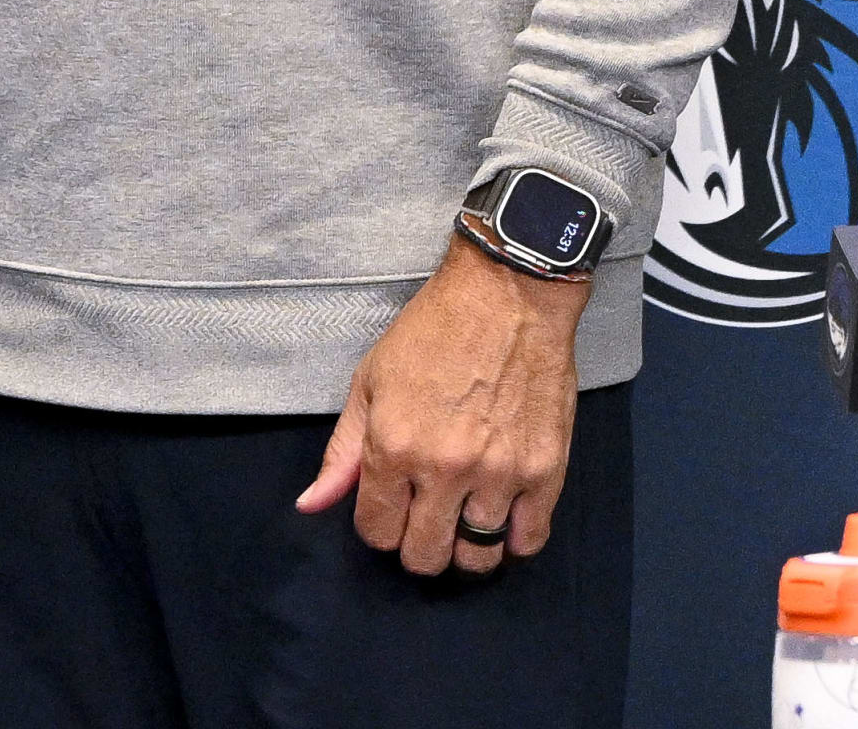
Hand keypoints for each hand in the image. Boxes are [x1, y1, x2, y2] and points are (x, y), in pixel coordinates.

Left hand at [297, 234, 588, 572]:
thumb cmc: (430, 334)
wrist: (504, 299)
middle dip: (417, 546)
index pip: (377, 532)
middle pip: (426, 556)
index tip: (387, 508)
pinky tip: (500, 516)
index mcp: (393, 447)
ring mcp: (500, 475)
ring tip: (461, 518)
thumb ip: (342, 453)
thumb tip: (310, 505)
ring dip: (465, 546)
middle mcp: (445, 470)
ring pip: (478, 557)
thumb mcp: (369, 383)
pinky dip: (513, 540)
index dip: (377, 526)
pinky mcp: (546, 472)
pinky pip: (529, 541)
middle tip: (422, 518)